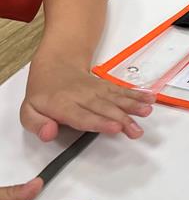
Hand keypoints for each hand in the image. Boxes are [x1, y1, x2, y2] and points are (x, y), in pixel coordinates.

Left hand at [22, 63, 153, 142]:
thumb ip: (36, 125)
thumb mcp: (28, 111)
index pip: (81, 116)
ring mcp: (96, 90)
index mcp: (61, 105)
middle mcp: (82, 96)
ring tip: (147, 112)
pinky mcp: (107, 86)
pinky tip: (150, 98)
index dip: (99, 122)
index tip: (114, 128)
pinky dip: (137, 94)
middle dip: (122, 119)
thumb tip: (48, 133)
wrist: (55, 66)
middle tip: (136, 130)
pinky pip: (122, 90)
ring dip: (133, 105)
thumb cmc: (43, 95)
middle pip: (104, 108)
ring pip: (116, 98)